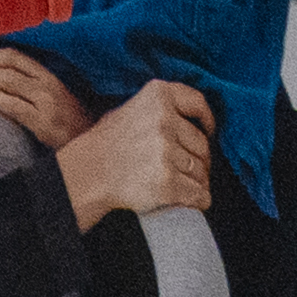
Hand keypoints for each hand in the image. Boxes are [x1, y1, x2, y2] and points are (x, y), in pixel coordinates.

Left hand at [0, 50, 87, 150]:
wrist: (87, 143)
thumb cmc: (69, 119)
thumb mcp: (55, 94)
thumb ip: (32, 83)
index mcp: (50, 76)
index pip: (16, 57)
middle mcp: (49, 85)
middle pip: (7, 69)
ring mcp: (47, 103)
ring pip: (7, 83)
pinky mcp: (43, 122)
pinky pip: (11, 105)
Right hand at [56, 81, 217, 224]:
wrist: (88, 173)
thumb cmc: (108, 144)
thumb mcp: (130, 110)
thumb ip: (161, 110)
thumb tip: (193, 120)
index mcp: (157, 96)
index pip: (197, 103)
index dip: (207, 120)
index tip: (208, 131)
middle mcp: (163, 121)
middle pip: (202, 145)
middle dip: (198, 159)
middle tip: (181, 167)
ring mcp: (166, 152)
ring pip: (202, 172)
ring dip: (195, 181)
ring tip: (174, 182)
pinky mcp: (168, 183)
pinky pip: (200, 195)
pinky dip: (197, 200)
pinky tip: (184, 198)